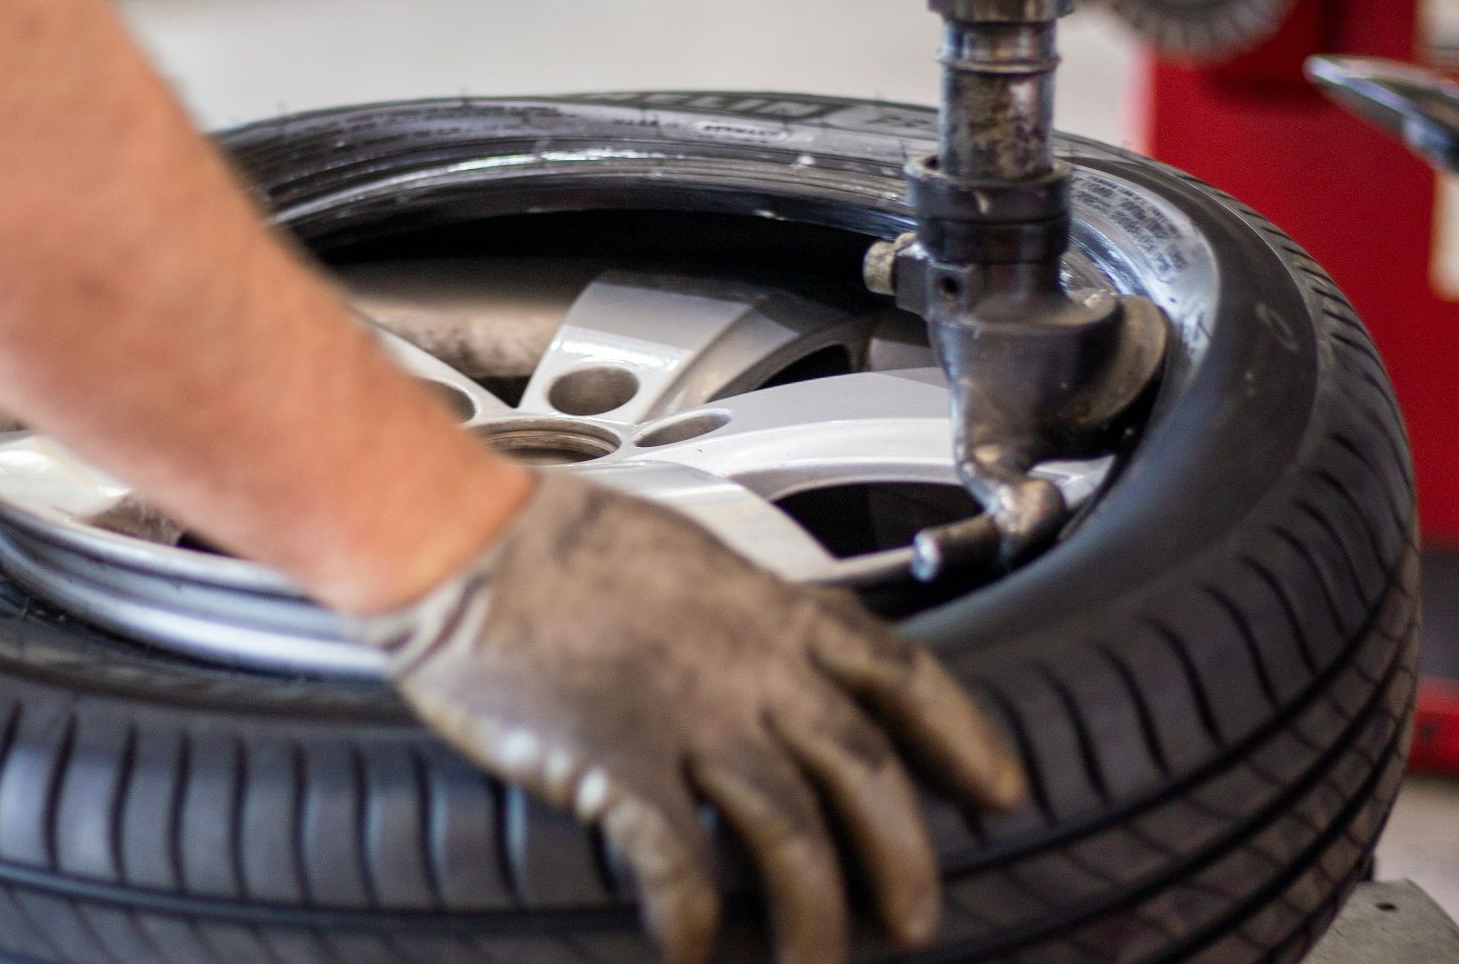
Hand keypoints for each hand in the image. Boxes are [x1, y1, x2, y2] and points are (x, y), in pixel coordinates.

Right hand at [353, 475, 1025, 963]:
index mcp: (768, 609)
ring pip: (790, 834)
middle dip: (903, 856)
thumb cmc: (553, 541)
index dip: (963, 737)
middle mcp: (746, 666)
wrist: (460, 538)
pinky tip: (690, 952)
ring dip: (811, 915)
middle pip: (864, 773)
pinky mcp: (615, 763)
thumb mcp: (683, 556)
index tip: (998, 788)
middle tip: (917, 918)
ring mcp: (686, 716)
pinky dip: (693, 921)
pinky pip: (678, 864)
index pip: (902, 672)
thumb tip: (772, 655)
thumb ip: (740, 615)